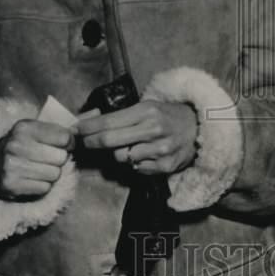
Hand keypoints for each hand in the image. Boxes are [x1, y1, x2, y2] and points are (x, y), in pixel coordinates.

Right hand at [0, 120, 74, 199]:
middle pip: (61, 158)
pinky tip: (31, 179)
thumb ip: (58, 129)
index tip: (62, 145)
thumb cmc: (21, 145)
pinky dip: (42, 186)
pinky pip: (44, 188)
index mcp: (24, 128)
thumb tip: (82, 128)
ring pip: (55, 174)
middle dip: (58, 160)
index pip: (64, 138)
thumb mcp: (34, 129)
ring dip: (51, 174)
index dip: (68, 143)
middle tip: (47, 159)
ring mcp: (12, 166)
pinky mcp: (12, 185)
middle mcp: (16, 146)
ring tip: (38, 169)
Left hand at [77, 100, 197, 174]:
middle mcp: (153, 129)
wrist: (198, 128)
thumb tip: (87, 121)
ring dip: (117, 153)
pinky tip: (142, 154)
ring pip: (121, 157)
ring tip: (126, 146)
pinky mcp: (165, 166)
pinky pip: (135, 169)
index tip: (76, 130)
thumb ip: (120, 115)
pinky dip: (133, 163)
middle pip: (109, 141)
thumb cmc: (167, 116)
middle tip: (85, 142)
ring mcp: (160, 149)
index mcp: (147, 110)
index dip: (87, 127)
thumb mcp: (146, 106)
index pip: (108, 121)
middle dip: (92, 142)